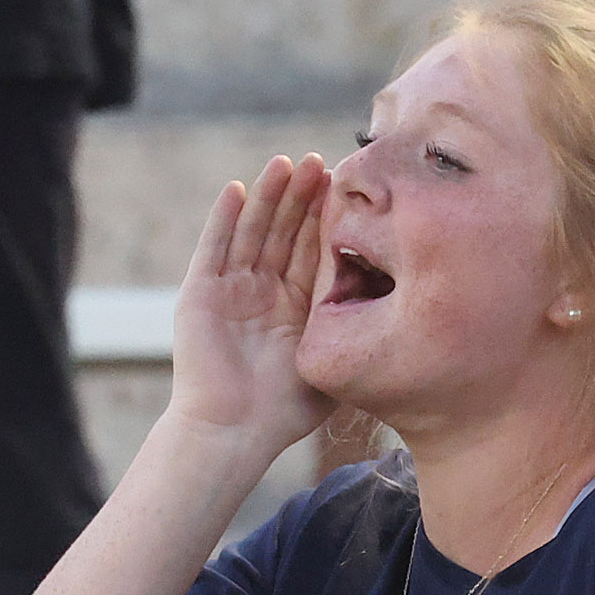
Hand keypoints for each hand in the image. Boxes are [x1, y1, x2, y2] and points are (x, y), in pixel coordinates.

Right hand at [167, 154, 334, 449]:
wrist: (232, 432)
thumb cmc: (284, 411)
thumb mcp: (332, 360)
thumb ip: (354, 326)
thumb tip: (396, 297)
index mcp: (293, 309)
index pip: (312, 250)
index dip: (326, 218)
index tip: (348, 185)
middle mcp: (261, 295)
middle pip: (282, 233)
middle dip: (301, 198)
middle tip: (321, 162)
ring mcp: (228, 292)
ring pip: (251, 232)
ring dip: (266, 197)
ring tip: (286, 164)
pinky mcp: (198, 295)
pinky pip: (213, 248)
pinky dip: (223, 218)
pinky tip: (238, 188)